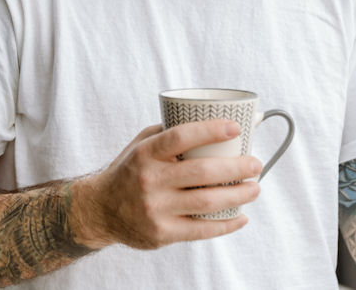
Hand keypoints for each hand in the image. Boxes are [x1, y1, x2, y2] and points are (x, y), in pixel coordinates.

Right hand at [70, 120, 262, 249]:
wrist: (99, 210)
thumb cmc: (130, 170)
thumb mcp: (142, 145)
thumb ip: (171, 132)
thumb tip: (218, 120)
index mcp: (146, 153)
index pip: (180, 136)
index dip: (210, 131)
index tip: (235, 128)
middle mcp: (150, 180)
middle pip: (202, 172)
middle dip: (236, 167)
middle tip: (256, 164)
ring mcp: (156, 209)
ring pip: (207, 202)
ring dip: (238, 195)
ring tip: (254, 188)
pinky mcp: (162, 233)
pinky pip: (201, 230)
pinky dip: (226, 224)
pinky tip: (241, 217)